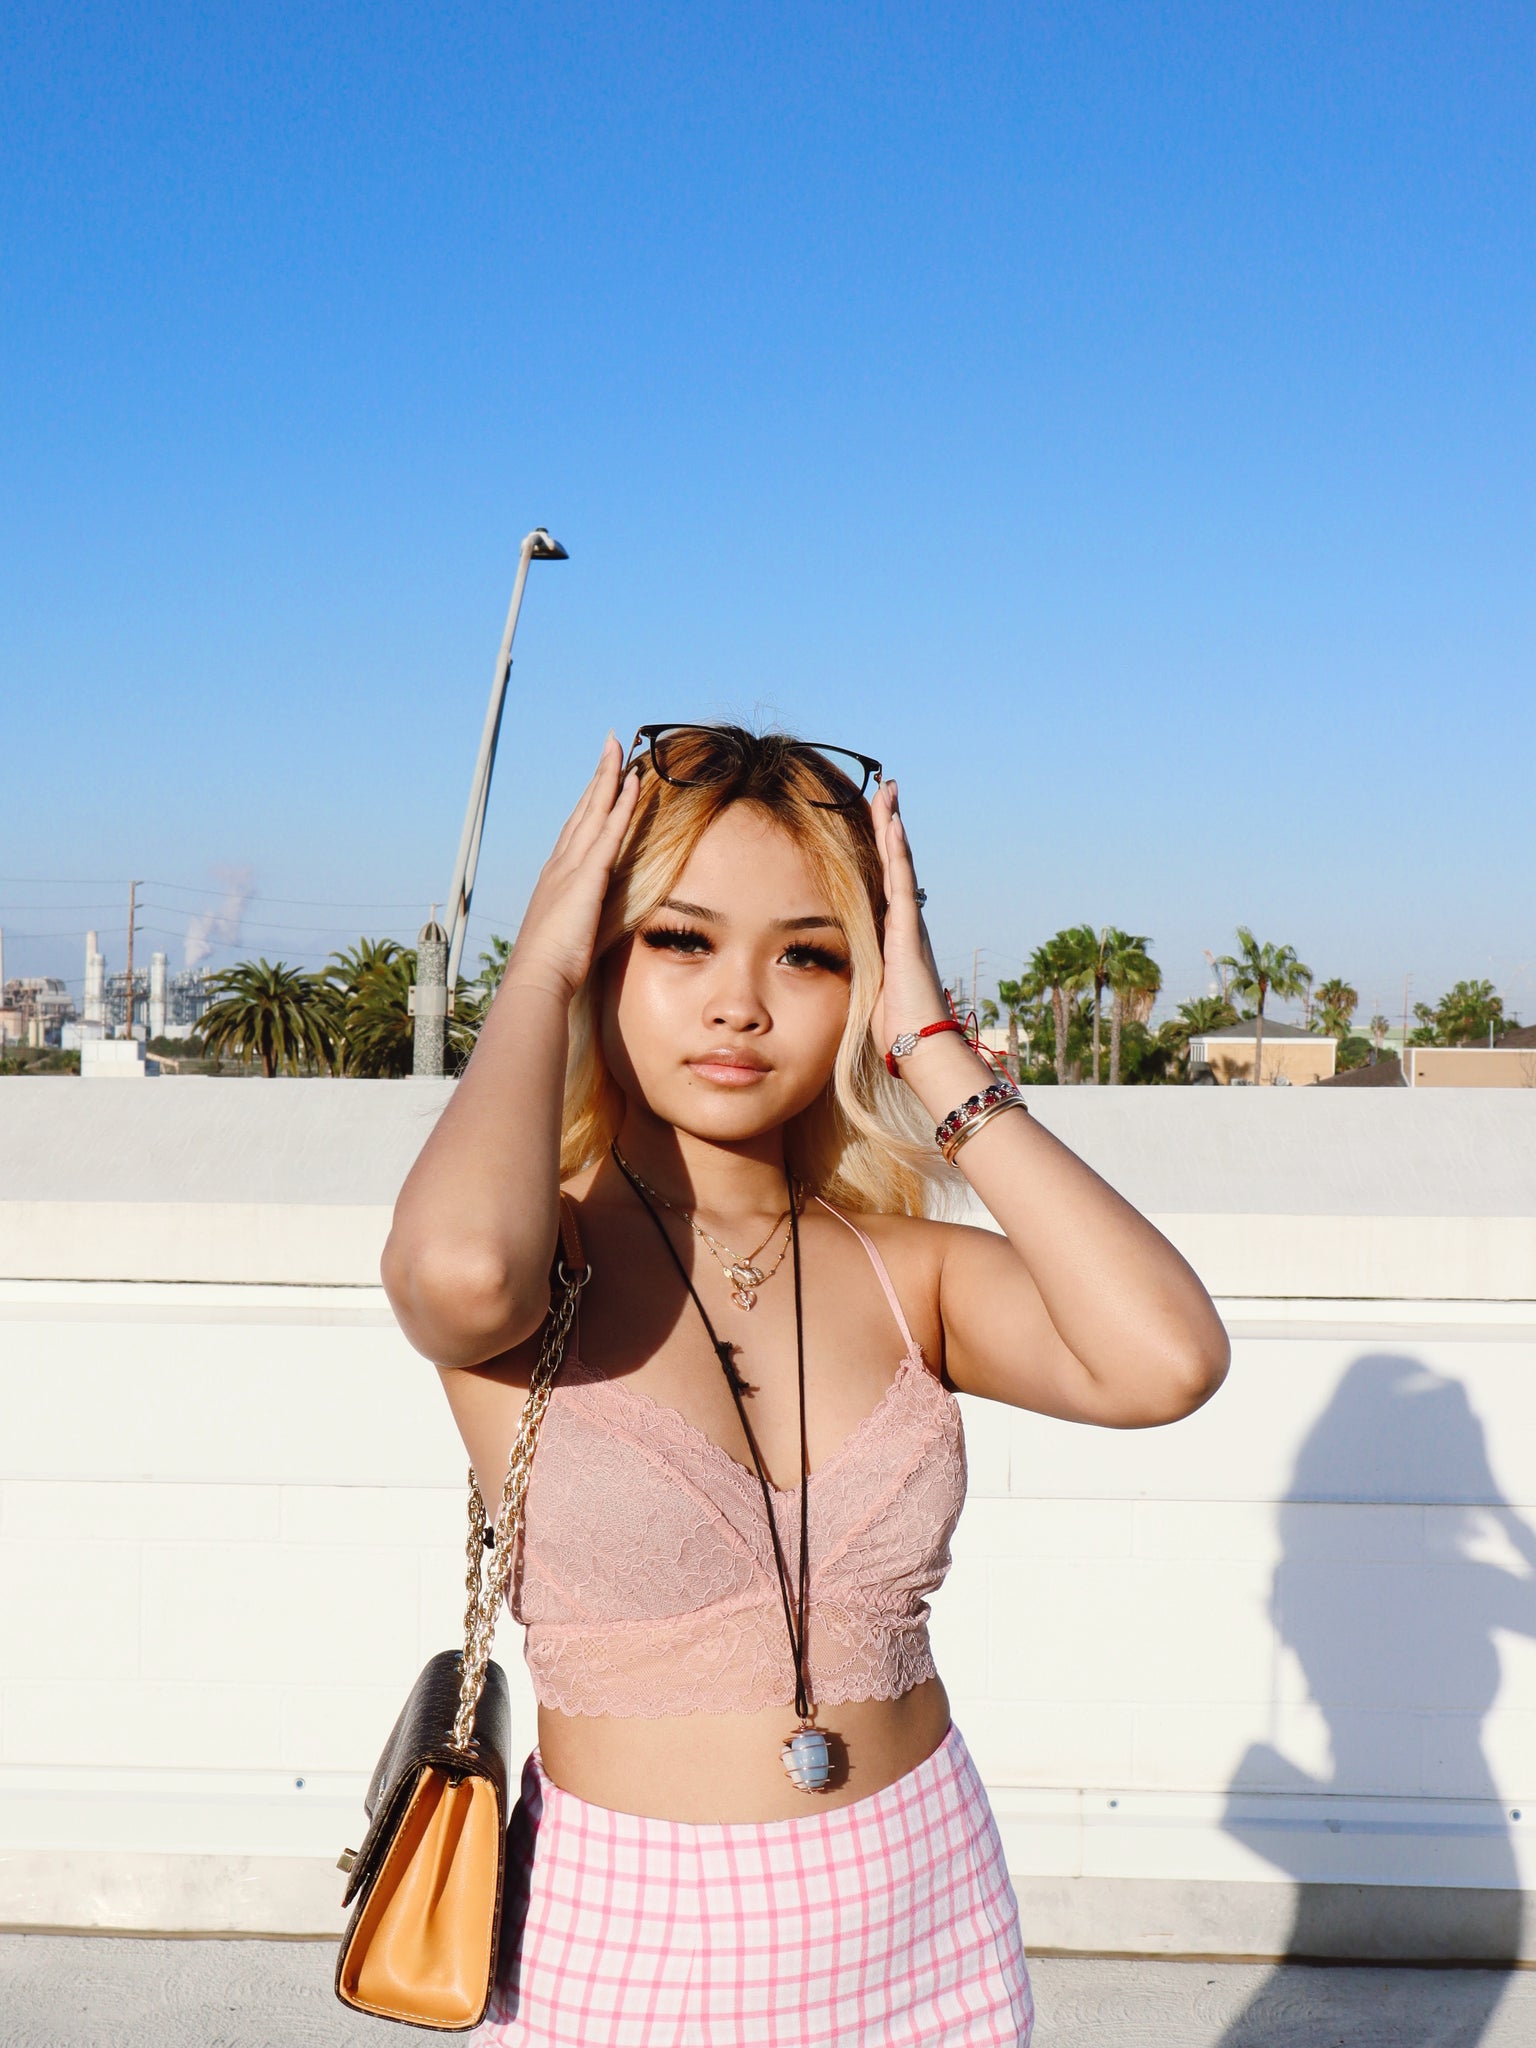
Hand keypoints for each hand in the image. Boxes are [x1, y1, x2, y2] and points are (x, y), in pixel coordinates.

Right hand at [502, 735, 638, 1001]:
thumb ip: (581, 922)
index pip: (576, 830)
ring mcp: (571, 867)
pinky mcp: (587, 876)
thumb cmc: (552, 968)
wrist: (537, 977)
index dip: (589, 803)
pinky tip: (633, 783)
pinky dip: (621, 805)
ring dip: (608, 777)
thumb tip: (592, 925)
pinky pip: (609, 832)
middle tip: (610, 745)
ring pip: (594, 811)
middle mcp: (559, 864)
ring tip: (620, 748)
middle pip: (583, 810)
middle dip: (598, 776)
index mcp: (556, 878)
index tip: (601, 779)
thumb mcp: (569, 937)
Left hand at [869, 780, 949, 1059]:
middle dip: (888, 825)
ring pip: (900, 863)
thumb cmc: (893, 1026)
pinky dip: (897, 851)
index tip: (870, 818)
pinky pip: (900, 882)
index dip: (876, 850)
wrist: (919, 1044)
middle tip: (884, 790)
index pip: (880, 881)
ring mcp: (909, 923)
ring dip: (893, 825)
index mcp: (890, 933)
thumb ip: (857, 971)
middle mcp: (903, 922)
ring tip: (888, 791)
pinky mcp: (909, 930)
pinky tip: (893, 823)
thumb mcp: (866, 989)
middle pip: (893, 862)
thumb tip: (835, 969)